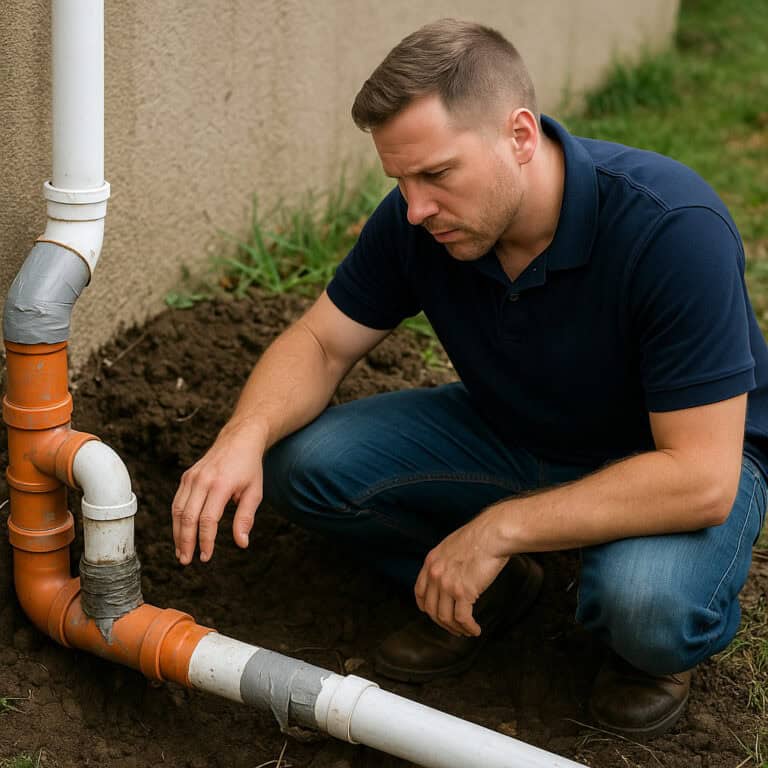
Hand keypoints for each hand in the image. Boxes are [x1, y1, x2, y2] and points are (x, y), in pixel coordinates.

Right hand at [172, 419, 265, 564]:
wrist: (239, 439)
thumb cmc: (249, 468)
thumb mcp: (255, 492)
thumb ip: (246, 518)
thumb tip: (242, 543)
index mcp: (220, 485)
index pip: (208, 519)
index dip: (205, 540)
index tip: (206, 557)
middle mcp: (202, 480)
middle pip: (187, 517)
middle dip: (185, 541)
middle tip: (186, 560)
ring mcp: (191, 477)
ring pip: (177, 510)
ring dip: (177, 533)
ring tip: (181, 552)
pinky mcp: (186, 477)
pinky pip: (177, 502)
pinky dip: (176, 519)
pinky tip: (180, 533)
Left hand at [414, 510, 508, 636]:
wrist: (492, 535)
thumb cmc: (479, 537)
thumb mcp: (451, 546)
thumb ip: (445, 562)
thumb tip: (450, 575)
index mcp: (430, 562)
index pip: (420, 592)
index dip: (426, 607)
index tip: (433, 614)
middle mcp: (435, 574)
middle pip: (432, 609)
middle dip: (442, 623)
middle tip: (453, 628)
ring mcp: (447, 584)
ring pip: (446, 617)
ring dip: (456, 628)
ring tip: (466, 631)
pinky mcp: (463, 592)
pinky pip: (462, 618)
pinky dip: (469, 628)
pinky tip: (475, 630)